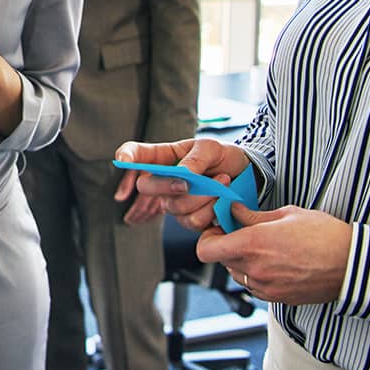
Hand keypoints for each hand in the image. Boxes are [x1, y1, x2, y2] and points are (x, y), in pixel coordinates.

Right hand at [115, 137, 250, 232]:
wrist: (246, 177)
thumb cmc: (223, 157)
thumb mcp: (211, 148)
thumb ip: (195, 159)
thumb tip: (182, 174)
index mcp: (163, 157)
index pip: (135, 154)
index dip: (125, 157)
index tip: (123, 161)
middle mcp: (163, 181)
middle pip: (146, 187)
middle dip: (167, 186)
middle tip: (190, 181)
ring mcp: (174, 202)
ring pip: (174, 207)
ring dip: (202, 196)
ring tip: (222, 181)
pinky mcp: (189, 219)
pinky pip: (192, 221)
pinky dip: (211, 210)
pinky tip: (221, 199)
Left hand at [198, 204, 352, 304]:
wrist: (355, 266)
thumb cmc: (325, 236)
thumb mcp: (286, 214)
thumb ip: (252, 216)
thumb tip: (232, 211)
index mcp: (253, 244)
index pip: (205, 249)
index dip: (208, 237)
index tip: (220, 227)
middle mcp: (255, 269)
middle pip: (220, 260)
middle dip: (225, 245)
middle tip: (241, 233)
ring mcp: (266, 287)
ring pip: (236, 273)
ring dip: (240, 260)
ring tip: (263, 247)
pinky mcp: (277, 299)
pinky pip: (253, 286)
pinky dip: (256, 274)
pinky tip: (274, 262)